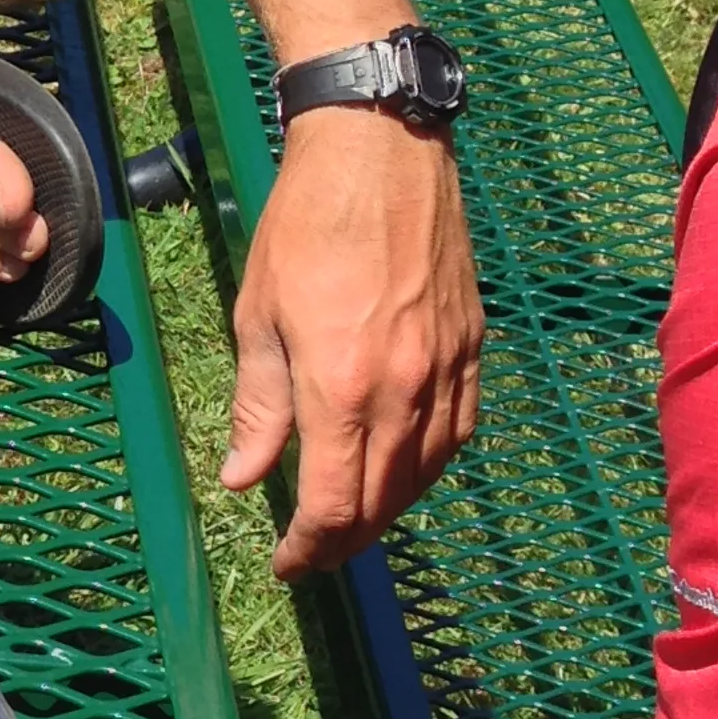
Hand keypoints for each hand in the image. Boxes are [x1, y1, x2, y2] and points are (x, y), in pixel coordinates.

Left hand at [219, 106, 483, 577]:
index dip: (309, 548)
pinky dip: (430, 466)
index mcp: (343, 387)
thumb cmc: (305, 228)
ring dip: (389, 509)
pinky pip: (460, 431)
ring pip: (427, 473)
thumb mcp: (258, 317)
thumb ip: (259, 408)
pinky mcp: (472, 347)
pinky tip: (404, 469)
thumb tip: (245, 480)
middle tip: (313, 552)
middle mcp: (405, 390)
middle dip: (345, 540)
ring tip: (352, 520)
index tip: (286, 564)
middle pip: (383, 501)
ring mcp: (447, 369)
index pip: (334, 504)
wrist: (380, 154)